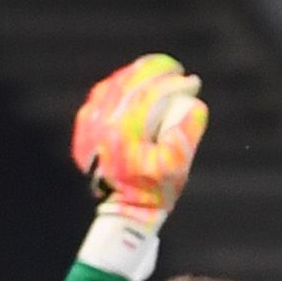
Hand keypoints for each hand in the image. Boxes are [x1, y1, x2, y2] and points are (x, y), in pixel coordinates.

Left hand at [73, 56, 208, 232]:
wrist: (124, 212)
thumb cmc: (154, 190)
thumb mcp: (177, 166)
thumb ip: (187, 134)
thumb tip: (196, 105)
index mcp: (122, 132)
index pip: (148, 95)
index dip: (172, 83)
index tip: (192, 81)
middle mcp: (101, 124)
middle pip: (128, 84)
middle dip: (154, 72)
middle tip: (176, 68)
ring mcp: (89, 126)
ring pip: (112, 87)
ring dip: (136, 76)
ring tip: (158, 71)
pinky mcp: (85, 130)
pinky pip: (100, 98)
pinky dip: (119, 87)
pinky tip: (135, 86)